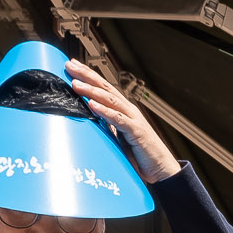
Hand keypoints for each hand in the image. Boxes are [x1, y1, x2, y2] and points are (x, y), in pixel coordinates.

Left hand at [67, 60, 180, 182]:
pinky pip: (118, 119)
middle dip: (87, 76)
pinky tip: (92, 104)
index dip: (89, 76)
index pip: (104, 88)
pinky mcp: (136, 131)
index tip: (73, 66)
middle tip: (70, 65)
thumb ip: (108, 126)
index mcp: (124, 109)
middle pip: (105, 88)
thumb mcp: (120, 137)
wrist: (161, 167)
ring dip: (92, 91)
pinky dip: (104, 111)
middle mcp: (128, 110)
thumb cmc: (141, 154)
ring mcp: (133, 119)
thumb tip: (91, 121)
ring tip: (76, 85)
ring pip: (110, 100)